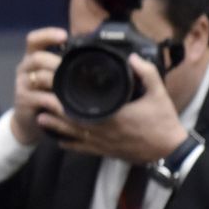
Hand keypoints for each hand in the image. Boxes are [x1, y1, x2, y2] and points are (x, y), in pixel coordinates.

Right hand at [9, 27, 68, 147]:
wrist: (29, 122)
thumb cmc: (46, 95)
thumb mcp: (54, 78)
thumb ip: (65, 66)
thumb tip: (93, 54)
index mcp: (33, 58)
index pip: (34, 40)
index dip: (47, 35)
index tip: (64, 36)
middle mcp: (24, 68)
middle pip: (37, 57)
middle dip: (56, 62)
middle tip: (74, 68)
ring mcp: (22, 84)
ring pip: (40, 77)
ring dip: (58, 82)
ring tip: (73, 87)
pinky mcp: (23, 101)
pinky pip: (42, 98)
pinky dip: (57, 102)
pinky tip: (67, 106)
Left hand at [39, 55, 188, 164]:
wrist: (169, 149)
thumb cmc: (163, 121)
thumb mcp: (158, 93)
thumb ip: (146, 73)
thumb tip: (132, 56)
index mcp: (113, 115)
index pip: (82, 107)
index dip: (65, 98)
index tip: (54, 88)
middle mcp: (103, 131)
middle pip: (70, 121)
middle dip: (54, 111)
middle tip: (40, 100)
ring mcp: (102, 143)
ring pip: (72, 136)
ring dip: (55, 127)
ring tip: (40, 118)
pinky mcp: (104, 152)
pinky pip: (81, 149)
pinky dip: (68, 144)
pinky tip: (57, 139)